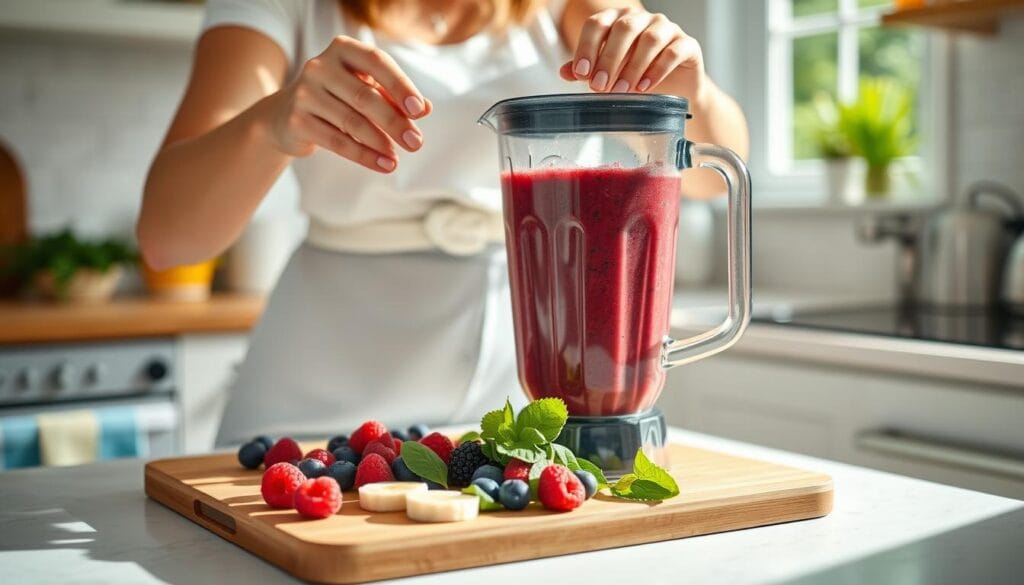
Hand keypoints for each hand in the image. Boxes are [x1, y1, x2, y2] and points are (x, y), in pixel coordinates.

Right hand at [266, 36, 431, 172]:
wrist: (285, 115)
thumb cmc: (337, 97)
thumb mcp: (365, 88)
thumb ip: (393, 95)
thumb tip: (425, 108)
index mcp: (342, 49)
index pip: (376, 61)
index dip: (400, 85)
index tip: (419, 111)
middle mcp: (320, 66)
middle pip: (365, 96)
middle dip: (394, 122)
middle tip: (416, 143)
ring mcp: (305, 93)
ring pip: (351, 121)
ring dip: (380, 142)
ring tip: (398, 157)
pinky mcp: (297, 121)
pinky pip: (337, 141)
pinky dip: (364, 155)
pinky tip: (384, 164)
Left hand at [559, 8, 704, 99]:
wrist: (673, 91)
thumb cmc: (635, 77)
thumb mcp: (608, 74)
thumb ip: (587, 70)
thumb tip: (564, 72)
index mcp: (618, 20)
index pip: (598, 23)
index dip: (587, 47)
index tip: (581, 73)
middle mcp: (643, 19)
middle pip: (624, 28)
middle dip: (608, 58)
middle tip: (598, 86)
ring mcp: (667, 29)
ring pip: (650, 39)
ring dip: (632, 67)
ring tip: (621, 90)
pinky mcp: (687, 45)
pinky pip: (673, 52)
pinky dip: (657, 70)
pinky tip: (644, 88)